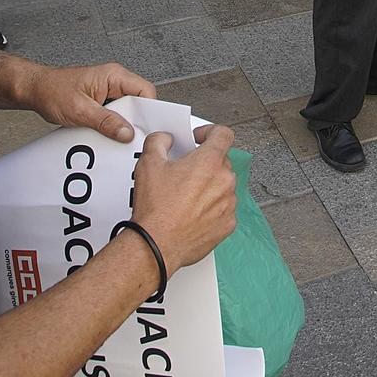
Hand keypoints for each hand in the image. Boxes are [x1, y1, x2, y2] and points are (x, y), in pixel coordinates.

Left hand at [22, 62, 158, 142]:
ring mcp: (108, 91)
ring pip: (127, 110)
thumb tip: (127, 132)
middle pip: (138, 102)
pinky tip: (104, 134)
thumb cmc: (52, 91)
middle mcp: (114, 81)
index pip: (145, 90)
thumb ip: (106, 122)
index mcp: (114, 75)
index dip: (149, 111)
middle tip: (129, 137)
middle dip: (134, 121)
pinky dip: (112, 125)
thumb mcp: (80, 110)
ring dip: (121, 125)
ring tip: (113, 136)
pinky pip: (115, 114)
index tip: (145, 129)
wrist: (34, 90)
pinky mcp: (102, 101)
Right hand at [129, 127, 237, 272]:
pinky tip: (192, 213)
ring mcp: (229, 203)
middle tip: (185, 171)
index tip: (200, 139)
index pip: (223, 134)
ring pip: (223, 186)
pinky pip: (224, 209)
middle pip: (221, 161)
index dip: (210, 132)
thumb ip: (159, 141)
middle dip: (204, 163)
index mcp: (209, 161)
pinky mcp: (228, 224)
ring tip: (186, 196)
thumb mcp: (148, 163)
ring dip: (209, 187)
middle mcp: (224, 181)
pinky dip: (211, 208)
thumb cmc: (156, 209)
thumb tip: (165, 139)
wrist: (156, 244)